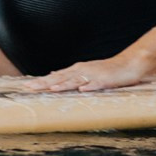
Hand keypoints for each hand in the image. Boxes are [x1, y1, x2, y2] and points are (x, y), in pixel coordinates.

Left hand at [24, 57, 147, 92]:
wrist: (129, 64)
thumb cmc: (106, 70)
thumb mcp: (85, 72)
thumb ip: (69, 75)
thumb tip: (52, 76)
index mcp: (77, 70)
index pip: (56, 76)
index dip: (42, 81)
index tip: (27, 86)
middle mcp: (82, 71)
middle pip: (61, 78)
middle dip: (45, 83)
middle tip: (30, 88)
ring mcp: (94, 75)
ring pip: (76, 81)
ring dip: (63, 85)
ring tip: (51, 89)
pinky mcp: (106, 80)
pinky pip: (97, 85)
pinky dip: (89, 87)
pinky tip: (82, 90)